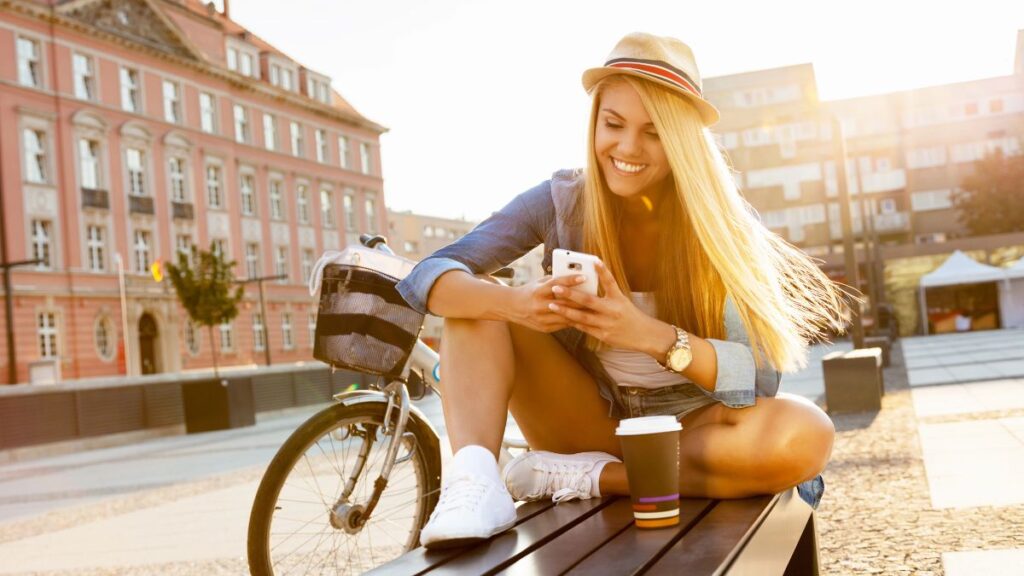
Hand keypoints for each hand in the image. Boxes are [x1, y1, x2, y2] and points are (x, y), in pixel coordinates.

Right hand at [507, 274, 589, 332]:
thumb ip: (555, 281)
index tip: (584, 277)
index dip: (571, 280)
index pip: (556, 284)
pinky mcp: (544, 328)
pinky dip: (574, 320)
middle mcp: (539, 305)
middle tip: (596, 296)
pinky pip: (563, 325)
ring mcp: (541, 319)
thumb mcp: (539, 283)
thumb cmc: (530, 291)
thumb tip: (575, 277)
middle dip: (581, 299)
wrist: (512, 308)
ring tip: (594, 308)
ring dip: (580, 312)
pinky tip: (584, 317)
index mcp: (537, 291)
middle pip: (565, 302)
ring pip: (566, 316)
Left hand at [547, 260, 661, 350]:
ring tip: (552, 305)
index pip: (610, 282)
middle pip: (589, 300)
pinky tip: (562, 317)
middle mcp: (613, 310)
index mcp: (619, 299)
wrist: (644, 335)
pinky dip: (573, 322)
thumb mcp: (622, 301)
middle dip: (571, 294)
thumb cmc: (630, 315)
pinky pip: (585, 328)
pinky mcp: (604, 335)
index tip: (594, 260)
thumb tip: (587, 284)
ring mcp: (607, 324)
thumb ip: (607, 293)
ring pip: (583, 316)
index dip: (602, 271)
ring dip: (566, 311)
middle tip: (556, 288)